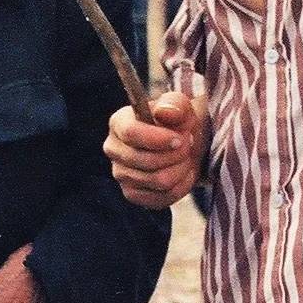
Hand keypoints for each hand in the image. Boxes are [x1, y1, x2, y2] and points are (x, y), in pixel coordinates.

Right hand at [104, 90, 205, 209]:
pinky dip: (180, 186)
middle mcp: (114, 149)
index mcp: (119, 123)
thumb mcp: (181, 106)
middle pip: (146, 161)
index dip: (158, 139)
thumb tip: (164, 112)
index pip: (131, 133)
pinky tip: (182, 173)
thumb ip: (174, 104)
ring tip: (186, 157)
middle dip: (176, 155)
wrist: (183, 144)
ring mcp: (121, 174)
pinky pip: (161, 198)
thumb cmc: (177, 122)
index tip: (180, 139)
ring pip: (158, 181)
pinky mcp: (133, 195)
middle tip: (188, 144)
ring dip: (181, 169)